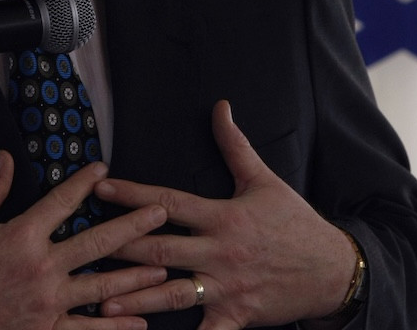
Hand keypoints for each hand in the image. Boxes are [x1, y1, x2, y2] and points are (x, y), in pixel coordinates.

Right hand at [0, 151, 168, 329]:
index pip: (62, 201)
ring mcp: (44, 305)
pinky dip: (114, 328)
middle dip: (132, 225)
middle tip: (160, 212)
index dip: (85, 182)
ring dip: (135, 276)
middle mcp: (39, 269)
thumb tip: (7, 158)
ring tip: (163, 268)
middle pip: (97, 241)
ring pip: (101, 287)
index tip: (105, 169)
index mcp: (19, 236)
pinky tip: (138, 323)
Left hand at [93, 101, 356, 329]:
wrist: (331, 268)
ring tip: (103, 301)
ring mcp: (226, 287)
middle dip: (122, 246)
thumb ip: (235, 145)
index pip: (169, 201)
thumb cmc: (294, 222)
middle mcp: (220, 252)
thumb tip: (220, 107)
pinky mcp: (235, 316)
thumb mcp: (264, 180)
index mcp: (223, 216)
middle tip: (84, 245)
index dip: (133, 194)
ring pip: (174, 293)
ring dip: (138, 297)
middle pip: (162, 248)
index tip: (100, 188)